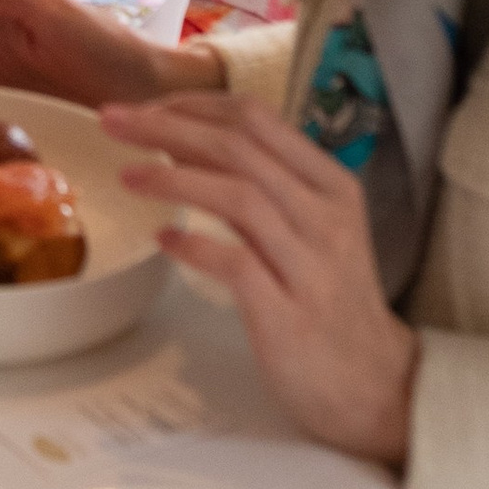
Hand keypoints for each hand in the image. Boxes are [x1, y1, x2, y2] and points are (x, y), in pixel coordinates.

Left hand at [97, 89, 419, 463]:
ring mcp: (311, 266)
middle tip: (112, 120)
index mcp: (331, 185)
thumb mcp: (312, 227)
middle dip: (167, 126)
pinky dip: (194, 247)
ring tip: (128, 175)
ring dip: (173, 178)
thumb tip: (183, 140)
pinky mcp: (291, 315)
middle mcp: (326, 217)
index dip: (194, 105)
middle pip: (239, 148)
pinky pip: (237, 265)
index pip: (257, 119)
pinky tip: (163, 240)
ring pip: (239, 196)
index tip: (146, 108)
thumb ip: (264, 183)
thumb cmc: (329, 299)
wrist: (375, 383)